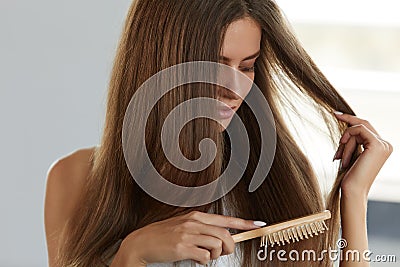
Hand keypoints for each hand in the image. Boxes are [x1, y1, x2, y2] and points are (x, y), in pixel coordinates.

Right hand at [117, 211, 263, 265]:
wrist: (142, 242)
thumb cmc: (163, 235)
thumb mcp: (183, 225)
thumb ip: (201, 229)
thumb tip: (220, 239)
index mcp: (196, 216)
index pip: (226, 219)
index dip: (244, 223)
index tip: (258, 225)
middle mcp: (194, 223)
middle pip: (225, 235)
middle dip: (229, 247)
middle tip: (222, 252)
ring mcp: (188, 234)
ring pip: (216, 246)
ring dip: (214, 256)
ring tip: (203, 256)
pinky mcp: (182, 247)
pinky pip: (204, 257)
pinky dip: (203, 261)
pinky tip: (194, 259)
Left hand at [332, 112, 392, 198]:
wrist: (352, 190)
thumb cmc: (350, 176)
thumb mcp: (352, 154)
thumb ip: (354, 141)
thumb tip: (346, 125)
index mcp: (382, 147)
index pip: (366, 127)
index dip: (352, 119)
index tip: (337, 114)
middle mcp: (386, 144)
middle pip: (364, 123)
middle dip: (347, 122)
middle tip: (334, 114)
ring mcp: (383, 145)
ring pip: (358, 129)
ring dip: (344, 142)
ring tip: (339, 157)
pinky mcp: (377, 145)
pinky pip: (359, 130)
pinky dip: (347, 138)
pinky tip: (342, 153)